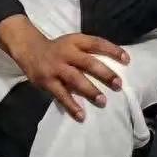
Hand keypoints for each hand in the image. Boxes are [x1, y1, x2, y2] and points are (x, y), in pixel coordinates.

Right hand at [0, 16, 128, 121]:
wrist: (29, 50)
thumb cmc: (58, 49)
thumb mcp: (73, 43)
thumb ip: (88, 52)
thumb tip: (115, 65)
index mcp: (75, 41)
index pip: (97, 43)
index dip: (112, 50)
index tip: (127, 60)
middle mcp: (66, 53)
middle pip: (88, 62)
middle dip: (104, 74)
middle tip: (118, 84)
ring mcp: (56, 68)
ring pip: (75, 79)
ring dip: (90, 90)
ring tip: (103, 101)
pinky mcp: (47, 81)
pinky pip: (61, 95)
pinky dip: (72, 105)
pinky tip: (81, 115)